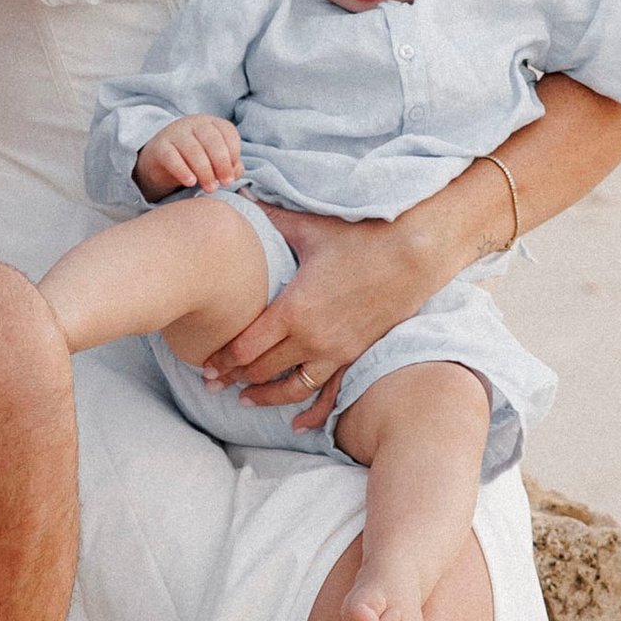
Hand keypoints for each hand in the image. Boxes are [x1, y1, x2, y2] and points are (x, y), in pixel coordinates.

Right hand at [133, 114, 243, 198]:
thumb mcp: (214, 161)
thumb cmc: (193, 161)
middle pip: (212, 139)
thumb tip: (235, 173)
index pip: (227, 131)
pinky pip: (172, 157)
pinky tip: (191, 183)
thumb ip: (230, 166)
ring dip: (205, 171)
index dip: (234, 153)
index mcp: (211, 124)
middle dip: (222, 163)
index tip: (232, 173)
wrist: (159, 163)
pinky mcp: (159, 147)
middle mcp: (193, 124)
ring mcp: (175, 133)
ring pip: (193, 149)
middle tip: (225, 183)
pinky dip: (183, 171)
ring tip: (210, 188)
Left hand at [209, 206, 430, 427]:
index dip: (221, 360)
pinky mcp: (356, 355)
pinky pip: (329, 394)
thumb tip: (238, 194)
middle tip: (211, 384)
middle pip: (261, 370)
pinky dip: (312, 413)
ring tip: (243, 399)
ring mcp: (336, 352)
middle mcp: (312, 338)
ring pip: (290, 388)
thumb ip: (269, 217)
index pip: (245, 346)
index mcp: (293, 309)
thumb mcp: (309, 227)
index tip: (204, 366)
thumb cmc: (361, 236)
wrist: (416, 252)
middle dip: (232, 378)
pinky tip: (298, 426)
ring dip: (264, 397)